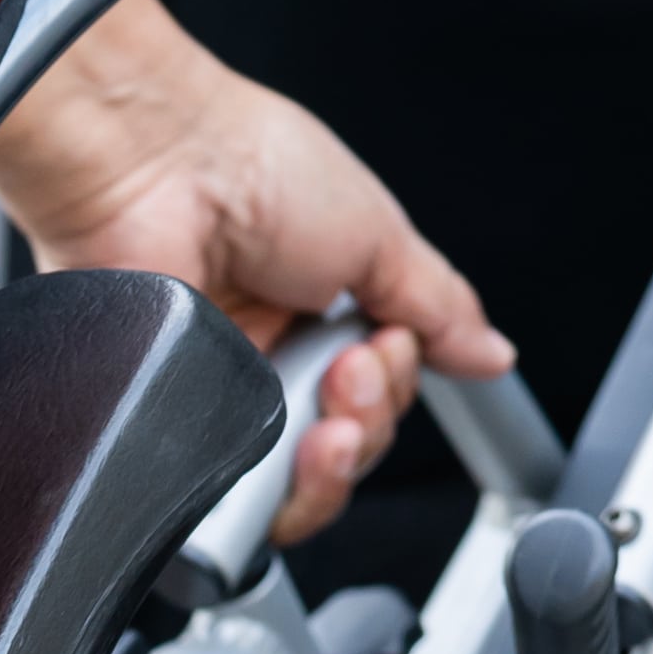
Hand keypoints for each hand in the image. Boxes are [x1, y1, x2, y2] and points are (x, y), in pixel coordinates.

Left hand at [0, 0, 517, 541]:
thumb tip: (492, 354)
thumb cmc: (251, 164)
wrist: (160, 161)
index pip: (380, 396)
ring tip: (332, 395)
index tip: (390, 345)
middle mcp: (269, 355)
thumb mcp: (377, 235)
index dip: (396, 389)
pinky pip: (232, 492)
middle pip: (347, 447)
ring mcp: (220, 390)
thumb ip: (437, 309)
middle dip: (370, 417)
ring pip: (296, 483)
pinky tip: (285, 438)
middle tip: (355, 366)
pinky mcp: (175, 419)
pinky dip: (272, 482)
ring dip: (336, 454)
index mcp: (317, 309)